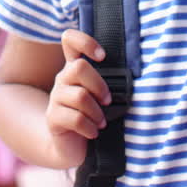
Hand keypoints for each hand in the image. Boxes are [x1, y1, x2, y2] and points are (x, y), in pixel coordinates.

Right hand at [45, 30, 112, 168]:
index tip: (102, 56)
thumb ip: (108, 82)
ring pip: (80, 96)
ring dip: (97, 112)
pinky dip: (90, 127)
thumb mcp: (99, 96)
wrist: (71, 147)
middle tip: (108, 101)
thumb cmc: (91, 116)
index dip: (84, 41)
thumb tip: (133, 77)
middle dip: (99, 85)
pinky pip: (75, 119)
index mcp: (74, 69)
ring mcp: (55, 98)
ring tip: (102, 122)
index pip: (70, 40)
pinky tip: (93, 132)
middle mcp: (63, 80)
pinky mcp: (53, 118)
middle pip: (79, 67)